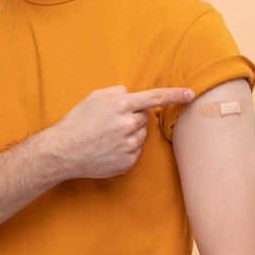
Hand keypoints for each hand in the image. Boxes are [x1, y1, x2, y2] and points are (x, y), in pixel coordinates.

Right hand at [48, 85, 193, 179]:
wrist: (63, 151)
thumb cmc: (76, 122)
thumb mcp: (93, 97)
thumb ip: (116, 92)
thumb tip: (130, 93)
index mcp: (121, 106)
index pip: (155, 97)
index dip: (175, 94)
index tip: (191, 94)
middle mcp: (128, 125)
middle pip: (144, 117)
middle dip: (134, 116)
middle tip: (112, 121)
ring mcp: (129, 145)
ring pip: (141, 135)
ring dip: (130, 133)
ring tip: (107, 137)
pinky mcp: (127, 162)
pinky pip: (135, 151)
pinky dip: (125, 149)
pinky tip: (108, 149)